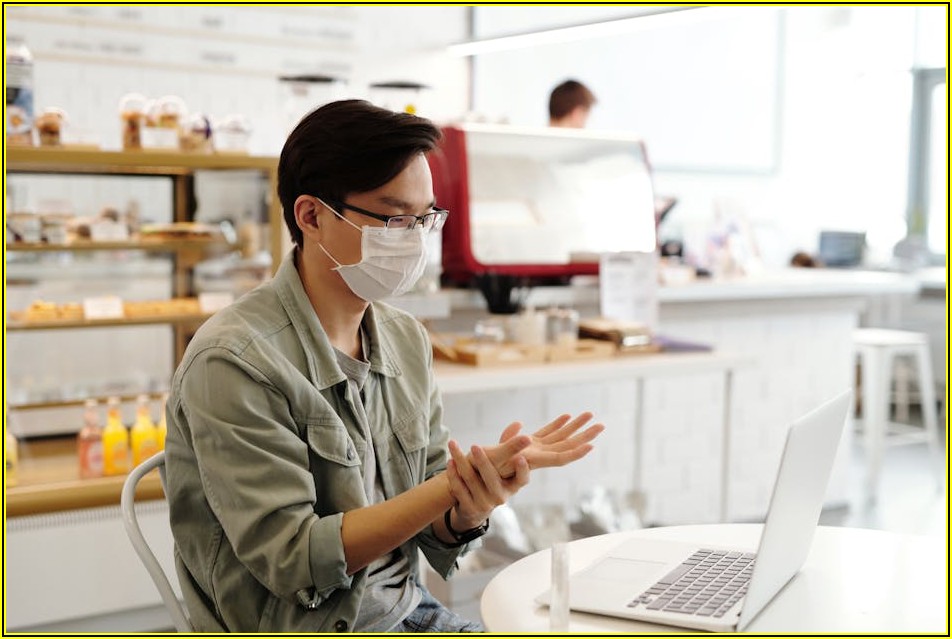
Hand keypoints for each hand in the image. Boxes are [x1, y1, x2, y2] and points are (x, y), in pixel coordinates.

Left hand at [445, 439, 528, 530]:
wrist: (474, 508)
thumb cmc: (491, 479)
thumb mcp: (502, 467)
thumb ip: (508, 446)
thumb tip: (518, 423)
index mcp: (512, 486)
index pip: (522, 479)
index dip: (522, 470)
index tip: (520, 457)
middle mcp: (500, 496)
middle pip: (491, 478)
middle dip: (482, 461)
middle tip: (474, 446)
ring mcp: (484, 504)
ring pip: (470, 480)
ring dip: (461, 461)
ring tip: (453, 444)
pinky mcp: (469, 508)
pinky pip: (459, 489)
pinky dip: (453, 474)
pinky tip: (450, 461)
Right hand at [481, 412, 603, 477]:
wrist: (474, 472)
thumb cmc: (483, 468)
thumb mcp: (494, 457)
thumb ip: (509, 444)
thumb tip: (524, 432)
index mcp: (532, 461)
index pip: (560, 457)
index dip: (575, 452)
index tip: (591, 446)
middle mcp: (537, 456)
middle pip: (566, 445)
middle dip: (583, 435)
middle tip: (601, 425)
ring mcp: (534, 450)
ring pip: (559, 437)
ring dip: (574, 427)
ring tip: (590, 414)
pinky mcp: (528, 445)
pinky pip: (546, 433)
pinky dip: (556, 425)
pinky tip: (566, 416)